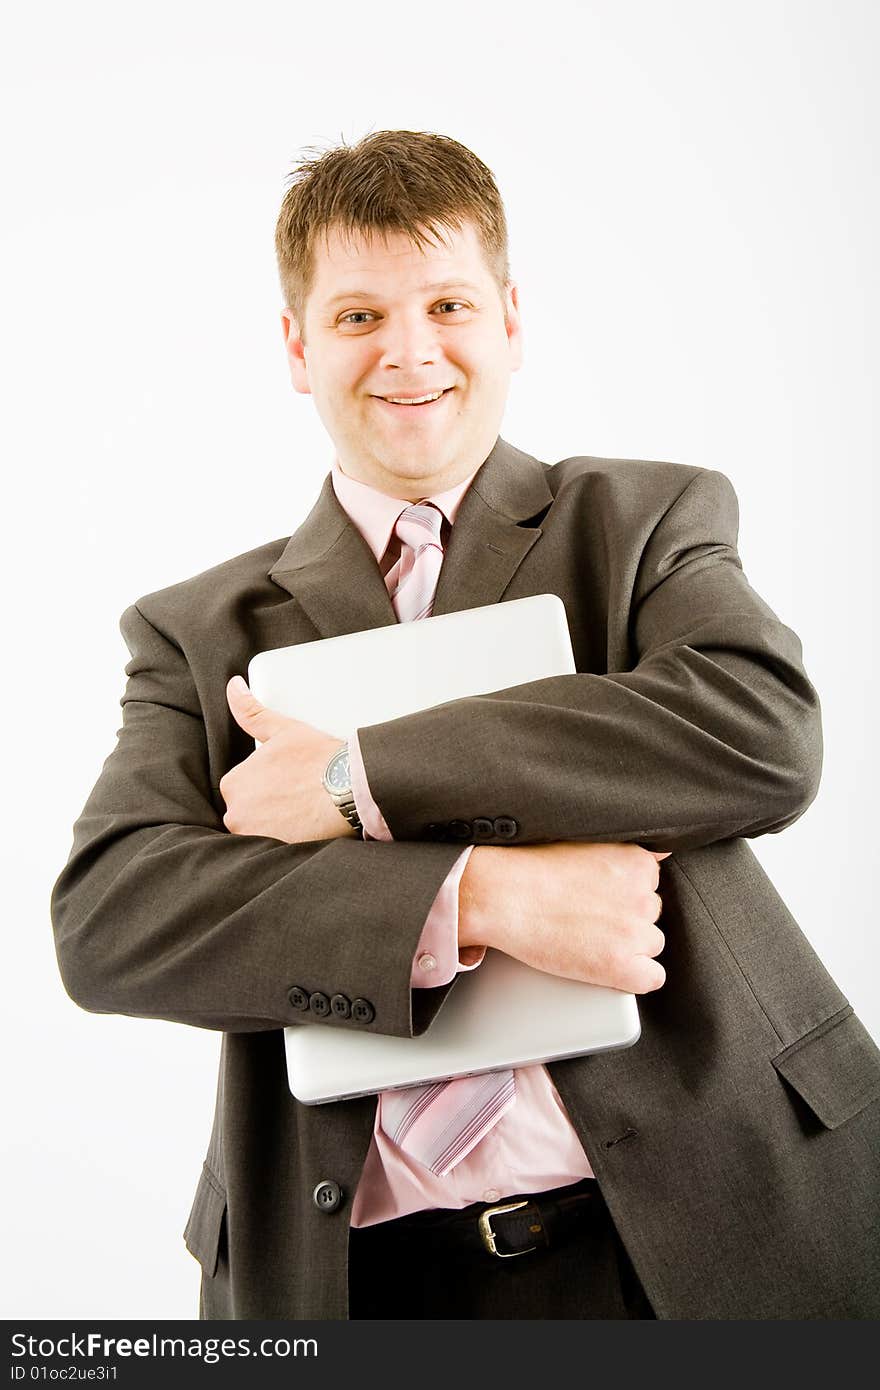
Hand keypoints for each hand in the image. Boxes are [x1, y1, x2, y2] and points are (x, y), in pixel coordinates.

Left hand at [220, 676, 357, 842]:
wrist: (351, 788)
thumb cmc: (319, 758)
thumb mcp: (282, 730)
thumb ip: (251, 712)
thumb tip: (232, 686)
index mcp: (234, 783)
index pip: (242, 789)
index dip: (267, 786)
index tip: (288, 784)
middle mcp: (236, 814)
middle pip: (249, 813)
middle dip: (270, 808)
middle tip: (299, 799)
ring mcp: (255, 837)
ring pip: (262, 832)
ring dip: (278, 827)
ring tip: (304, 815)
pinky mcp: (275, 854)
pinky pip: (275, 850)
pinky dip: (287, 843)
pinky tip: (306, 831)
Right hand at [459, 842, 669, 993]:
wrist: (503, 896)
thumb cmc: (533, 867)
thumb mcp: (587, 841)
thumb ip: (626, 852)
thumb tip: (662, 854)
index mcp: (637, 863)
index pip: (651, 885)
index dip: (625, 895)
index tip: (601, 898)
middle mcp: (642, 896)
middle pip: (650, 916)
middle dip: (626, 919)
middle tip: (589, 918)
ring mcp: (634, 932)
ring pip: (650, 945)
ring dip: (628, 946)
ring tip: (589, 939)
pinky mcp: (621, 965)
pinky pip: (651, 978)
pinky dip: (634, 976)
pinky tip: (610, 966)